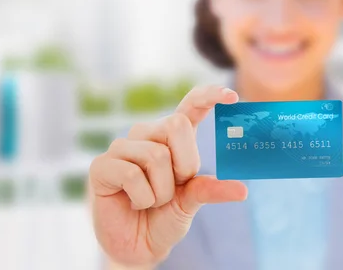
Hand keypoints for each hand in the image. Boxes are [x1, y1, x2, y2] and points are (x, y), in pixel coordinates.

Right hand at [89, 85, 247, 266]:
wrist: (137, 245)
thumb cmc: (163, 218)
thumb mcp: (190, 202)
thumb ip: (208, 189)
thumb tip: (240, 190)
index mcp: (170, 137)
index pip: (190, 106)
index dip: (209, 96)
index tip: (232, 96)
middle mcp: (145, 134)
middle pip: (176, 126)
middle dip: (184, 166)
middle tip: (172, 188)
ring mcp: (122, 147)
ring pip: (156, 155)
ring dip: (161, 191)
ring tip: (149, 200)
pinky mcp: (102, 165)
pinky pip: (131, 174)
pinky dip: (142, 198)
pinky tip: (133, 203)